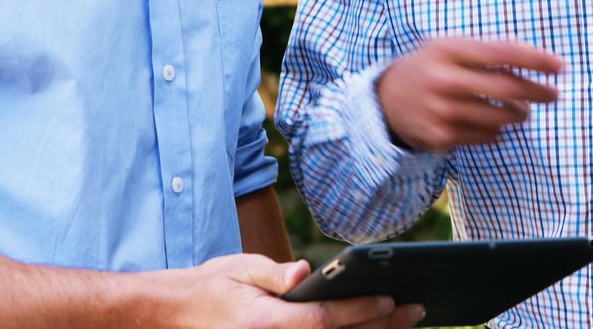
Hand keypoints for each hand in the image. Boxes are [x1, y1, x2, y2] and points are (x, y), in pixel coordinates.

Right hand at [153, 254, 425, 327]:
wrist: (174, 317)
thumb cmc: (212, 287)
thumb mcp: (239, 269)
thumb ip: (274, 273)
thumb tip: (305, 272)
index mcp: (265, 325)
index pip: (324, 320)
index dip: (360, 310)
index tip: (392, 298)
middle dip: (383, 326)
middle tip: (418, 308)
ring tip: (408, 321)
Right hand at [377, 37, 564, 151]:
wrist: (382, 102)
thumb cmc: (428, 69)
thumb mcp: (448, 49)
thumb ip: (485, 52)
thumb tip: (536, 62)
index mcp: (448, 50)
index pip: (503, 53)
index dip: (536, 60)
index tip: (561, 67)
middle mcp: (444, 80)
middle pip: (507, 89)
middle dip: (538, 92)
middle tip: (554, 95)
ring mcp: (441, 111)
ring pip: (501, 117)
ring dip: (519, 114)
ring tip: (520, 111)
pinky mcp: (440, 138)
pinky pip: (487, 137)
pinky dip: (497, 131)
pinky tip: (492, 124)